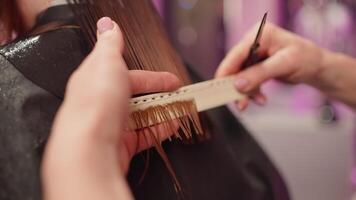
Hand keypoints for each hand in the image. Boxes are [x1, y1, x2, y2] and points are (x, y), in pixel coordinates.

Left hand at [42, 17, 180, 199]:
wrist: (88, 150)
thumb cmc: (95, 105)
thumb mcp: (106, 63)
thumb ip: (111, 44)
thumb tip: (109, 25)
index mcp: (95, 80)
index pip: (128, 75)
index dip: (153, 77)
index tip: (173, 81)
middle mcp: (102, 103)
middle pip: (137, 97)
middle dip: (161, 97)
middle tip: (181, 97)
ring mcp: (111, 126)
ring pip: (142, 117)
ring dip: (163, 113)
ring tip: (181, 112)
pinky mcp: (119, 145)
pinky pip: (144, 135)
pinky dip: (159, 130)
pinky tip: (172, 126)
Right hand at [215, 23, 324, 109]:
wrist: (317, 67)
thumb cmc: (306, 59)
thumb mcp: (284, 65)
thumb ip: (259, 74)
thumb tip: (237, 85)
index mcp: (260, 34)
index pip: (236, 53)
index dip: (226, 71)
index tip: (218, 87)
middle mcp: (254, 42)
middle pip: (236, 66)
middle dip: (238, 86)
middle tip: (239, 103)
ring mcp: (254, 55)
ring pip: (240, 76)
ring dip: (247, 92)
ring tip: (257, 102)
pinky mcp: (256, 66)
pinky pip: (248, 81)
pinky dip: (253, 92)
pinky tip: (261, 99)